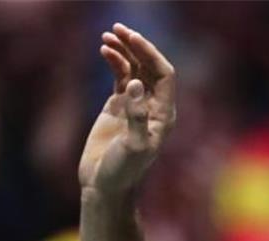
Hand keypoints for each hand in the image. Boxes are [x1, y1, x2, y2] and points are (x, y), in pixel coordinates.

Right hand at [79, 23, 175, 196]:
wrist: (105, 184)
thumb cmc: (123, 171)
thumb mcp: (133, 146)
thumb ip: (136, 116)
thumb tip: (135, 84)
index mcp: (164, 114)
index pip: (164, 75)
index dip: (150, 54)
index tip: (132, 38)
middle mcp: (154, 106)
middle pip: (150, 67)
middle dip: (137, 46)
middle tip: (118, 28)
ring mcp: (136, 104)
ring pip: (135, 68)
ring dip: (124, 50)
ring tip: (107, 36)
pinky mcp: (118, 106)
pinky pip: (120, 76)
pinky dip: (115, 61)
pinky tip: (105, 50)